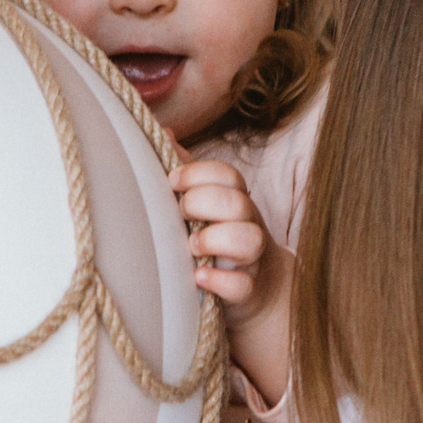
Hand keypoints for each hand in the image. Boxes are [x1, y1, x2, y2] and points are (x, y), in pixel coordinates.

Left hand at [171, 160, 292, 405]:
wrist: (257, 288)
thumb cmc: (220, 239)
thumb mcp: (206, 205)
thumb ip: (188, 173)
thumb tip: (165, 132)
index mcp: (235, 200)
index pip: (227, 175)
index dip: (197, 174)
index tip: (172, 182)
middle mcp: (247, 224)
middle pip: (236, 201)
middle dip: (203, 203)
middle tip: (181, 214)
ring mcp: (251, 258)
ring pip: (248, 239)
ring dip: (215, 238)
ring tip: (192, 246)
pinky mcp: (248, 290)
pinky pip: (242, 285)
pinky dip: (219, 280)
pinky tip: (198, 277)